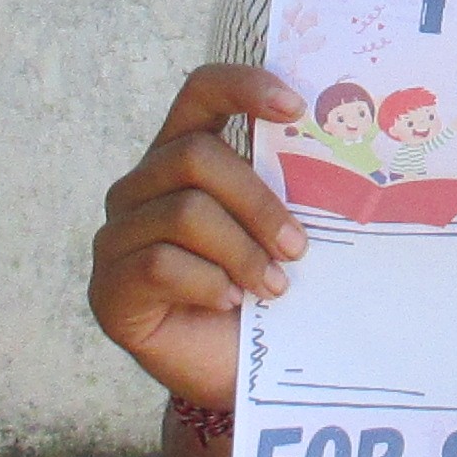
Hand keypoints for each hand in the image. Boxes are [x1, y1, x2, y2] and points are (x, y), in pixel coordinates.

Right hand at [89, 64, 308, 410]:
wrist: (233, 370)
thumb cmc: (260, 290)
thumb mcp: (279, 230)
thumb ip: (290, 187)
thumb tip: (347, 146)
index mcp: (184, 154)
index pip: (201, 90)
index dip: (244, 86)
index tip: (297, 108)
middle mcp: (141, 185)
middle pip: (195, 156)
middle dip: (258, 201)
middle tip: (298, 247)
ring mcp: (118, 234)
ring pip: (184, 212)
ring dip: (242, 251)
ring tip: (274, 286)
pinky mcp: (109, 286)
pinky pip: (160, 264)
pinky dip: (207, 282)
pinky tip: (229, 302)